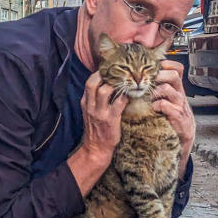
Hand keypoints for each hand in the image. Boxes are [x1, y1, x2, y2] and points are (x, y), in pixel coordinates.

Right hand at [67, 71, 127, 196]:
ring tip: (127, 82)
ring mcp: (100, 112)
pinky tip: (133, 94)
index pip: (89, 82)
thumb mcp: (90, 112)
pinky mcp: (111, 119)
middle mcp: (90, 105)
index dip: (99, 73)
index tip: (111, 68)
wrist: (96, 149)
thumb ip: (95, 99)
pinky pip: (120, 102)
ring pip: (106, 90)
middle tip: (120, 71)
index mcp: (85, 102)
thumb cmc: (96, 129)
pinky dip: (127, 96)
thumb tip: (108, 84)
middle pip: (94, 82)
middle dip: (106, 74)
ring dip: (118, 84)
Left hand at [152, 60, 194, 174]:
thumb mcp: (167, 101)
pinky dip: (156, 105)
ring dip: (154, 91)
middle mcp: (180, 94)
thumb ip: (159, 90)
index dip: (167, 64)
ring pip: (167, 88)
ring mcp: (179, 104)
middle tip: (148, 80)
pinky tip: (153, 109)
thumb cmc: (170, 118)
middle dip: (158, 75)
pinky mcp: (177, 116)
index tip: (155, 66)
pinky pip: (165, 105)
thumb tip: (141, 79)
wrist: (181, 138)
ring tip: (148, 97)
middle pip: (173, 75)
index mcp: (177, 88)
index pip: (177, 68)